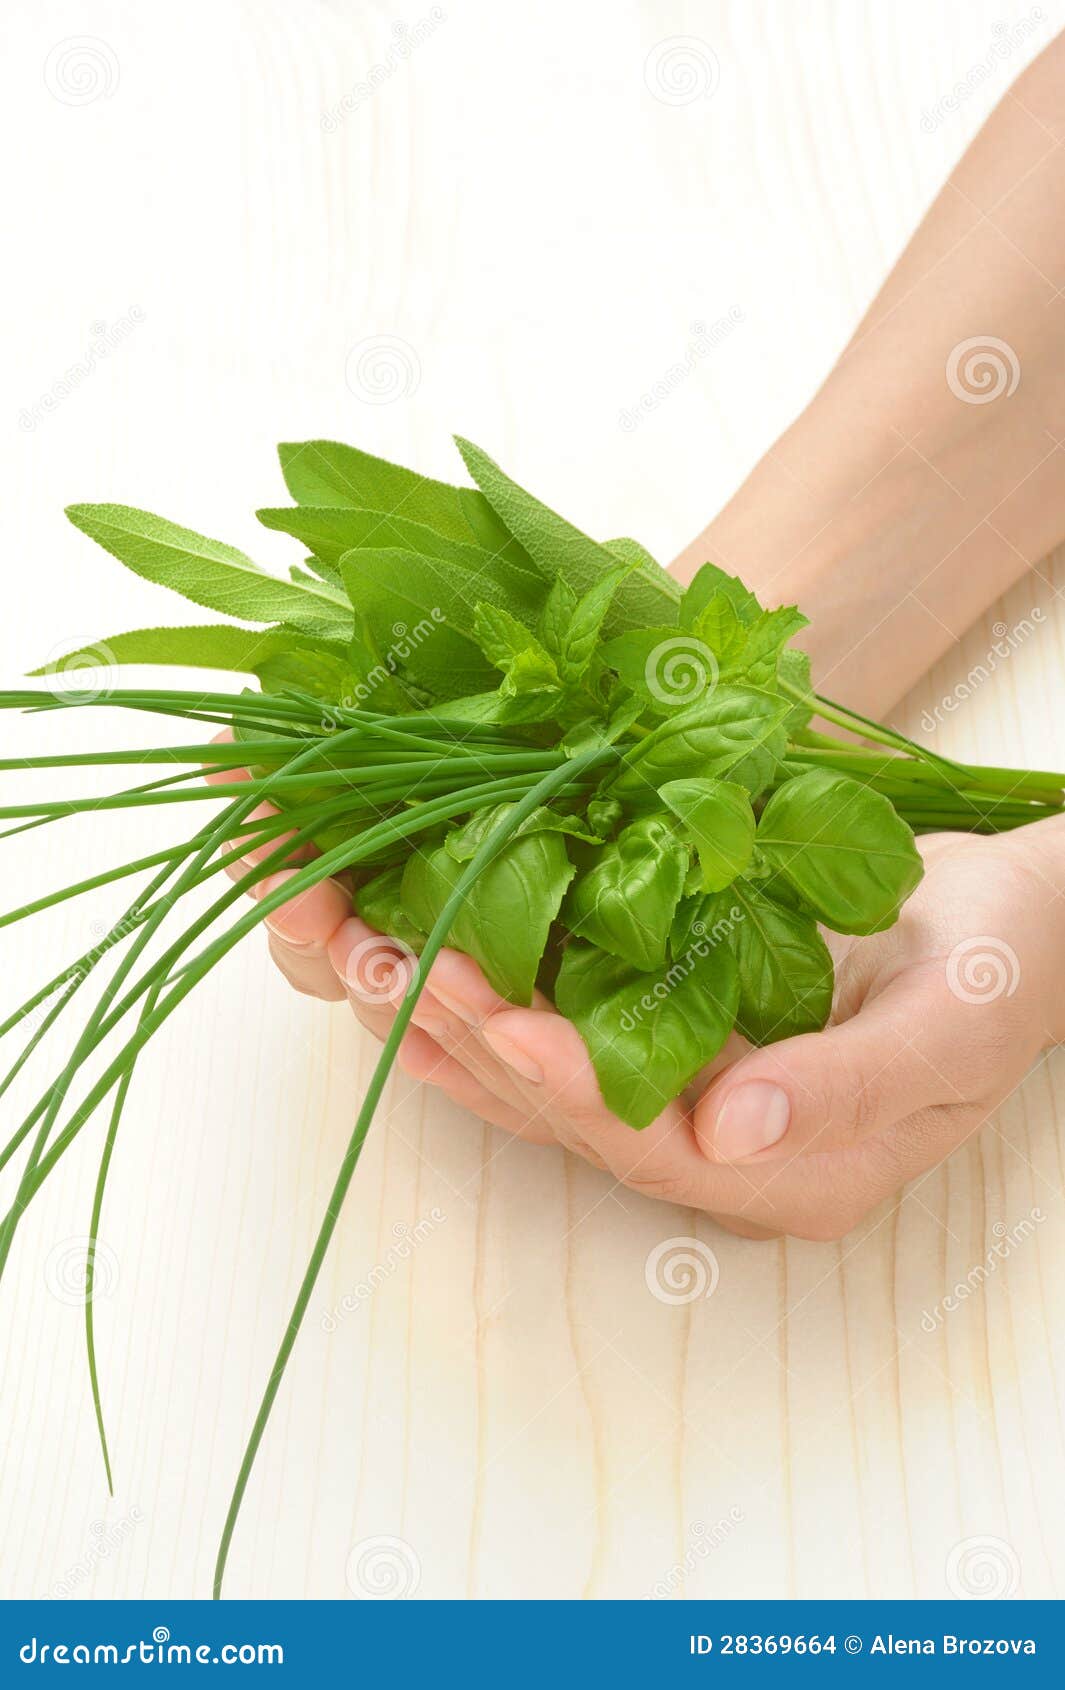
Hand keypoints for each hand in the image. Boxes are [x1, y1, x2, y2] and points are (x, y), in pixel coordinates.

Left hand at [224, 727, 1064, 1239]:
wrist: (1016, 933)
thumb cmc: (999, 966)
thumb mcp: (952, 1023)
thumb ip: (844, 1088)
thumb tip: (728, 1136)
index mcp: (794, 1176)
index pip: (657, 1144)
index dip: (573, 1086)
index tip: (501, 1022)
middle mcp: (724, 1160)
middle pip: (581, 1119)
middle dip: (485, 1044)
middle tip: (398, 970)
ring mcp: (695, 1111)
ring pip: (554, 1088)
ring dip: (463, 1030)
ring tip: (377, 965)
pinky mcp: (674, 1055)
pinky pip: (566, 1048)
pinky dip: (492, 1018)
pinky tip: (423, 987)